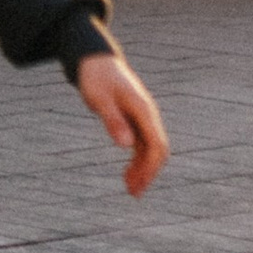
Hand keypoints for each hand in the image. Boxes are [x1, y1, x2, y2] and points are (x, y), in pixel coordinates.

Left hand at [76, 54, 168, 197]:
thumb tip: (127, 145)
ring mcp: (142, 116)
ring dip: (143, 168)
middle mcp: (148, 114)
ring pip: (150, 148)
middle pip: (157, 150)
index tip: (138, 185)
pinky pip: (142, 143)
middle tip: (134, 194)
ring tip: (130, 189)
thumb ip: (113, 120)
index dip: (150, 168)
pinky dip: (137, 159)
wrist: (94, 58)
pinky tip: (128, 172)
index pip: (157, 145)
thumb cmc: (95, 77)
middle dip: (149, 173)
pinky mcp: (134, 118)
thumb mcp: (99, 98)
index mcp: (143, 111)